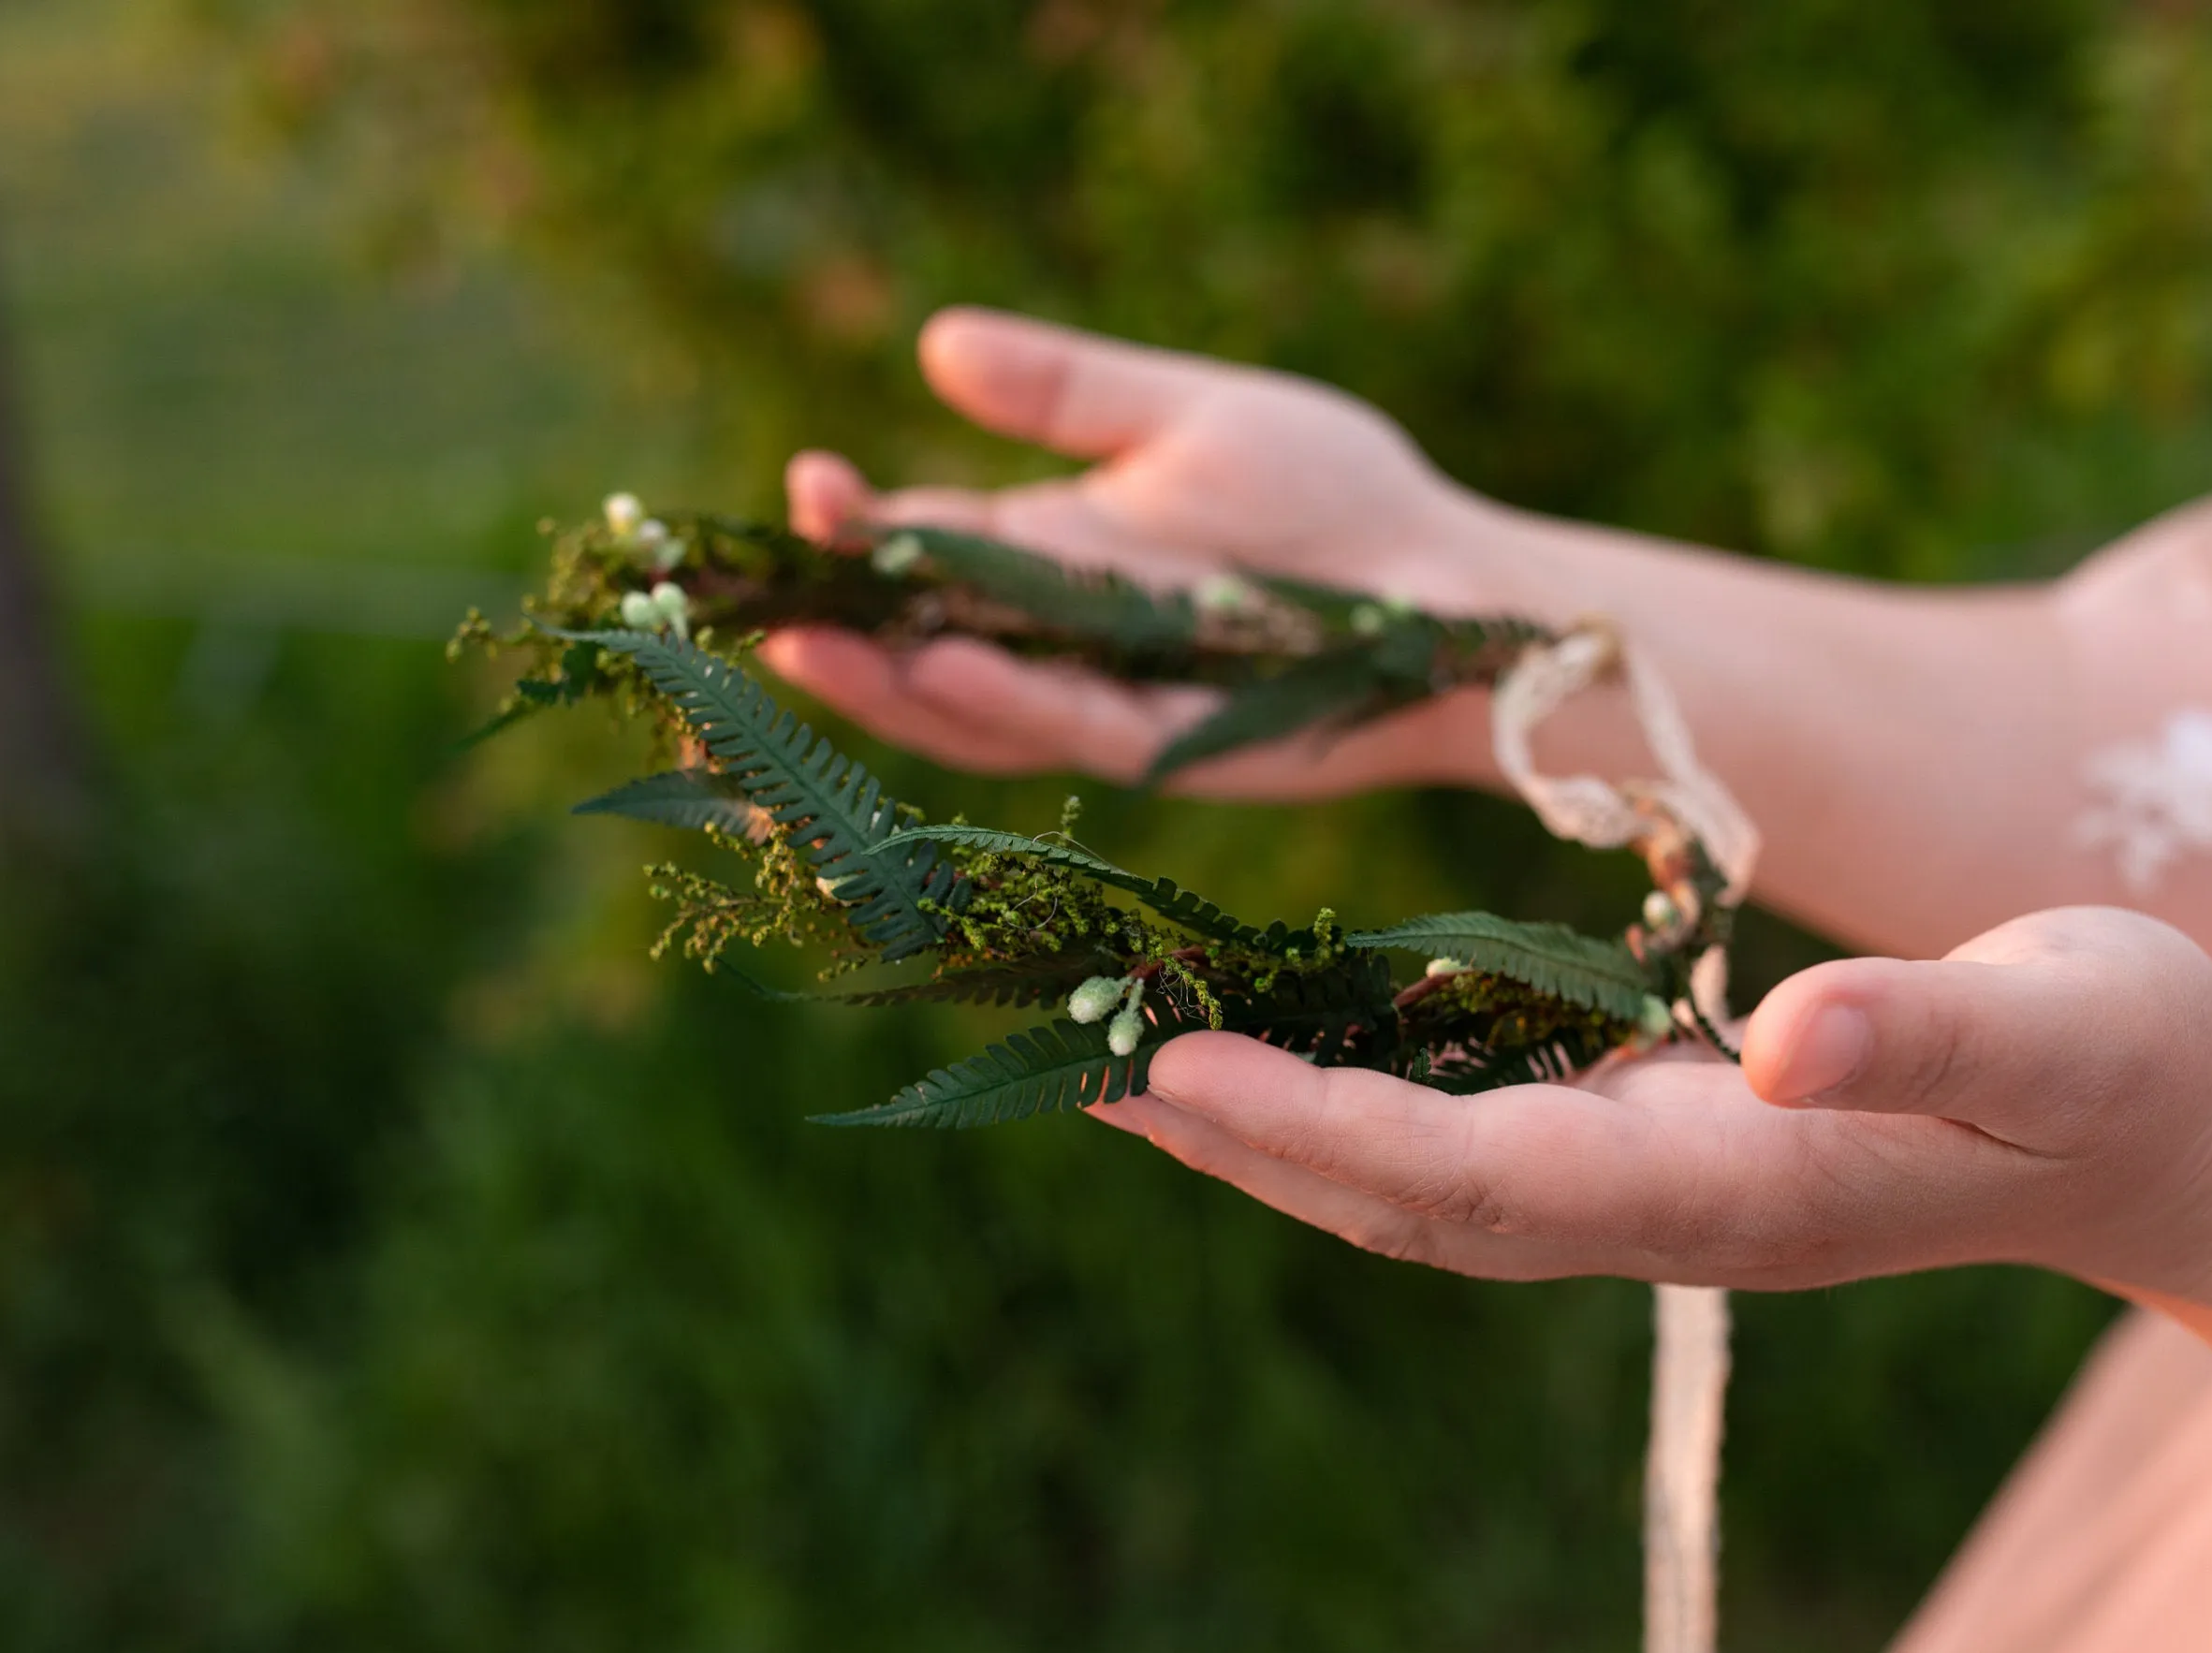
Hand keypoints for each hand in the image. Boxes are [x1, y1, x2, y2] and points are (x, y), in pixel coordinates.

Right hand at [766, 308, 1509, 796]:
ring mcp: (1112, 702)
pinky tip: (939, 664)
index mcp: (1052, 557)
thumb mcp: (1186, 416)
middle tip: (756, 604)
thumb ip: (1066, 391)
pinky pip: (1072, 732)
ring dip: (892, 687)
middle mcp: (1063, 639)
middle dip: (839, 629)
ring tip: (811, 648)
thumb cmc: (1335, 496)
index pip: (922, 550)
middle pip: (921, 646)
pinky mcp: (1173, 751)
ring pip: (975, 711)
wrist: (1455, 584)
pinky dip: (1002, 702)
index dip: (853, 531)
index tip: (802, 485)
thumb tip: (935, 343)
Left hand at [1090, 908, 2211, 1297]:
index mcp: (1738, 1187)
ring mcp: (1654, 1185)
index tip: (1181, 1069)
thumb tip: (1779, 1038)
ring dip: (1278, 1129)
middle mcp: (1667, 1207)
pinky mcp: (1654, 1139)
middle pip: (1410, 1202)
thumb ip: (1931, 1036)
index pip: (1486, 1180)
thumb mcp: (2064, 1026)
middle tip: (1082, 1067)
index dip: (1326, 1130)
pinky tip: (1287, 1035)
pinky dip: (1359, 1095)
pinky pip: (1470, 1135)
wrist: (2156, 1129)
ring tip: (1129, 1059)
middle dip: (1250, 1142)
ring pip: (1424, 1179)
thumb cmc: (2125, 1063)